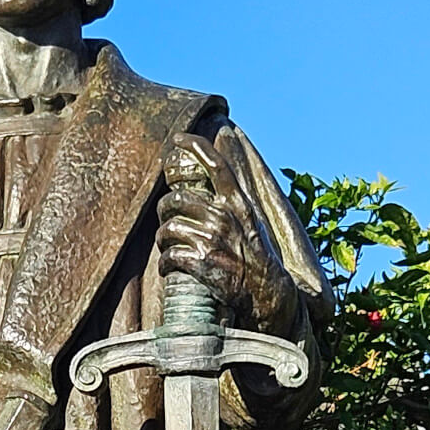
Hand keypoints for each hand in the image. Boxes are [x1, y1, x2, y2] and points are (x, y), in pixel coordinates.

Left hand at [155, 132, 285, 324]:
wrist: (266, 292)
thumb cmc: (255, 258)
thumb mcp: (250, 223)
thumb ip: (230, 206)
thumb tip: (204, 194)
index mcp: (237, 204)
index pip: (216, 165)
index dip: (195, 146)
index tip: (177, 138)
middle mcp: (224, 216)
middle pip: (175, 201)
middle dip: (164, 213)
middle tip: (168, 224)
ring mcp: (212, 239)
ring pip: (166, 230)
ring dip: (163, 242)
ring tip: (170, 249)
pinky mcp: (202, 262)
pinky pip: (168, 257)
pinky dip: (164, 265)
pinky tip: (169, 269)